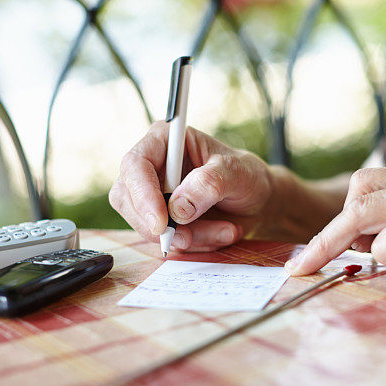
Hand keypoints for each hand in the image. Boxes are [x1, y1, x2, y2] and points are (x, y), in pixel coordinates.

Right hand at [109, 121, 272, 251]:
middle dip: (159, 225)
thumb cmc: (246, 176)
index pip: (135, 164)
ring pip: (147, 226)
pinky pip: (165, 241)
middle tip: (190, 238)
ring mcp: (154, 196)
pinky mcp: (162, 220)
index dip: (142, 194)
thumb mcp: (237, 172)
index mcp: (164, 141)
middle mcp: (153, 167)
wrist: (258, 201)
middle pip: (127, 199)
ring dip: (189, 237)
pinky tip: (220, 233)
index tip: (161, 222)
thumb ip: (209, 183)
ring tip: (225, 229)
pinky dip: (195, 244)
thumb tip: (177, 208)